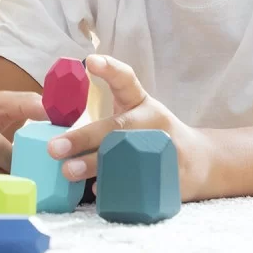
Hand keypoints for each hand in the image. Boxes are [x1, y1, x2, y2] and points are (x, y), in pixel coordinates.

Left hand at [47, 55, 214, 201]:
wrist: (202, 162)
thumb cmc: (154, 136)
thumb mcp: (136, 115)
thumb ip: (103, 118)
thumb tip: (51, 127)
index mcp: (142, 103)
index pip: (127, 80)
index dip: (110, 69)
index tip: (89, 62)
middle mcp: (154, 122)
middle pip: (118, 128)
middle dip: (84, 137)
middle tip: (54, 148)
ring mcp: (166, 149)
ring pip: (126, 157)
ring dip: (95, 165)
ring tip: (67, 171)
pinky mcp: (172, 177)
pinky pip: (140, 183)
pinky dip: (117, 188)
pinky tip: (98, 191)